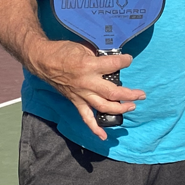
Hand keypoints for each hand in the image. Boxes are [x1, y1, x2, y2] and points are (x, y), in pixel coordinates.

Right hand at [30, 39, 144, 140]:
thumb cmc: (62, 51)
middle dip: (130, 94)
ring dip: (120, 108)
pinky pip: (86, 118)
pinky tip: (104, 136)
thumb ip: (98, 56)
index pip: (113, 65)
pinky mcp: (75, 101)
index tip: (129, 60)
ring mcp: (81, 94)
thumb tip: (111, 60)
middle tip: (141, 94)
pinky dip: (95, 128)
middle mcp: (87, 82)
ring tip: (132, 106)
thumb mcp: (82, 47)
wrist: (43, 61)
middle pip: (113, 92)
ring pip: (104, 106)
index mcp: (89, 66)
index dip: (125, 61)